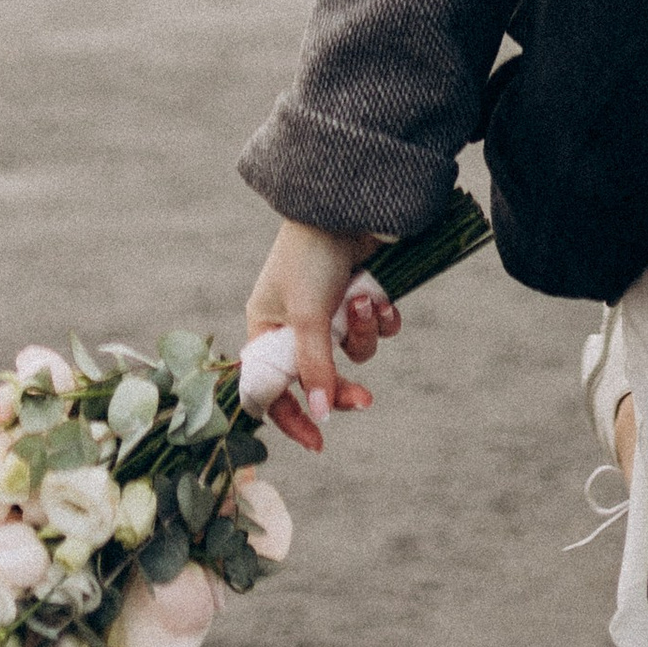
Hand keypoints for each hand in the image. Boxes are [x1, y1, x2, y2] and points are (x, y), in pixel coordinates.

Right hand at [243, 221, 401, 452]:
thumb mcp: (306, 316)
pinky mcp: (361, 293)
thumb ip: (314, 369)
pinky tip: (380, 296)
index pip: (272, 387)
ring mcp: (331, 308)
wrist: (347, 204)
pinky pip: (375, 327)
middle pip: (320, 376)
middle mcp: (297, 322)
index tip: (319, 442)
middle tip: (365, 401)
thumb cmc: (310, 256)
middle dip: (343, 385)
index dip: (291, 416)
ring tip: (366, 301)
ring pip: (353, 349)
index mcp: (266, 327)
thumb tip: (321, 417)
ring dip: (364, 332)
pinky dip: (381, 316)